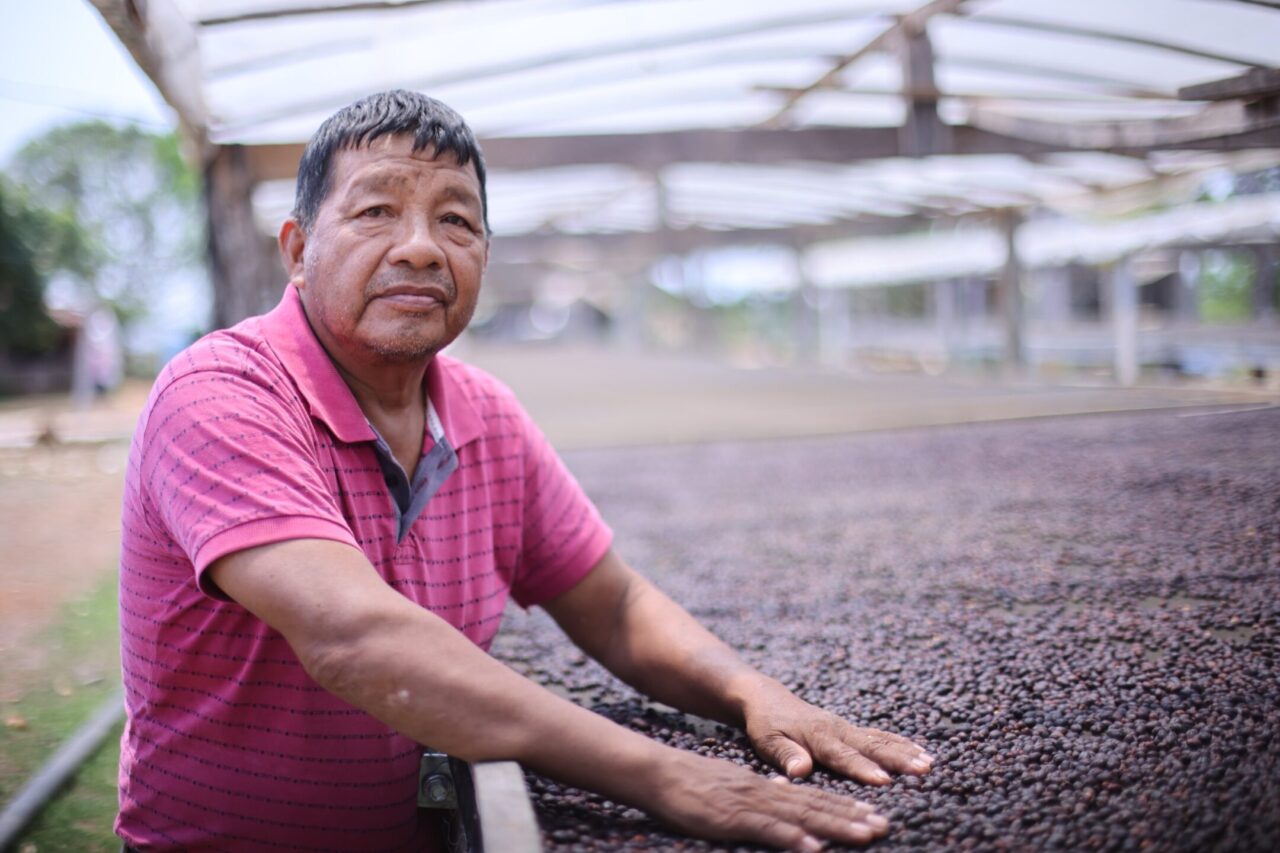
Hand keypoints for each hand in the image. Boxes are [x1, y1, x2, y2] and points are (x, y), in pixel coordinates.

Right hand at [649, 749, 889, 850]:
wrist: (659, 772)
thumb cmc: (692, 784)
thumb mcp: (733, 784)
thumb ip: (761, 791)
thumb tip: (786, 790)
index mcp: (765, 787)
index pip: (812, 797)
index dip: (844, 806)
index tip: (872, 814)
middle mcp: (764, 792)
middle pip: (815, 806)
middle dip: (851, 816)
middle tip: (883, 825)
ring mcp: (750, 804)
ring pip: (800, 816)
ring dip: (834, 826)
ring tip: (865, 835)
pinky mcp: (732, 818)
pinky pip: (767, 830)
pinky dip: (792, 839)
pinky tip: (812, 848)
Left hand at [742, 682, 933, 783]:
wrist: (768, 698)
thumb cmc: (766, 724)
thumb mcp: (768, 740)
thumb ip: (785, 755)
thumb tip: (800, 770)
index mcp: (817, 736)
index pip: (842, 756)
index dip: (862, 768)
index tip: (883, 780)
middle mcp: (837, 729)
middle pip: (870, 746)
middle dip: (897, 759)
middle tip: (922, 770)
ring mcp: (846, 727)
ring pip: (879, 739)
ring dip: (905, 751)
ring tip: (929, 762)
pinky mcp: (850, 728)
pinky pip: (879, 735)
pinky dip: (900, 742)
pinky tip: (920, 750)